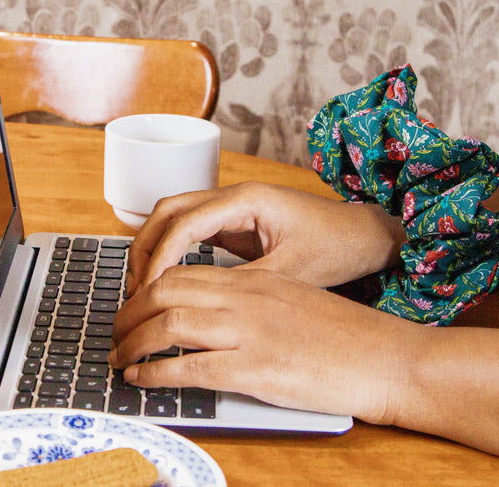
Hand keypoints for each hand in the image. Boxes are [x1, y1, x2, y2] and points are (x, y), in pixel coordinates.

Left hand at [110, 264, 415, 421]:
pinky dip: (155, 372)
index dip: (149, 288)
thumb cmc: (345, 333)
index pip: (185, 273)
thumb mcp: (294, 302)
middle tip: (116, 330)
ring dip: (133, 341)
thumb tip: (220, 315)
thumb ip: (255, 303)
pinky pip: (188, 366)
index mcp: (256, 281)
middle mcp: (247, 299)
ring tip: (119, 356)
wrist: (383, 355)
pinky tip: (141, 378)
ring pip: (169, 324)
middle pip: (167, 292)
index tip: (136, 305)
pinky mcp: (256, 368)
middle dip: (131, 311)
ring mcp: (249, 331)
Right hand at [127, 182, 403, 292]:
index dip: (161, 257)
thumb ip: (242, 283)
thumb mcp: (291, 271)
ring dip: (156, 244)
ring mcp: (234, 206)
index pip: (185, 222)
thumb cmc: (336, 246)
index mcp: (247, 200)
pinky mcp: (238, 221)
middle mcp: (235, 196)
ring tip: (143, 282)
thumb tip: (198, 302)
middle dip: (146, 244)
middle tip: (135, 286)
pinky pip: (193, 228)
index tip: (147, 290)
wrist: (363, 235)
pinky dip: (174, 248)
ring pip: (177, 215)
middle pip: (170, 208)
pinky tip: (168, 274)